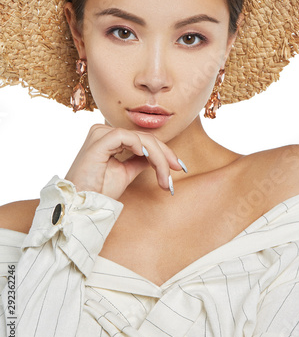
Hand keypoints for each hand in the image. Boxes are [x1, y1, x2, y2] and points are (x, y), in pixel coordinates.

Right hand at [64, 124, 184, 199]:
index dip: (163, 152)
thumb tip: (156, 157)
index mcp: (109, 138)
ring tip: (164, 177)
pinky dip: (141, 146)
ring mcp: (100, 133)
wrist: (81, 204)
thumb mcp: (125, 173)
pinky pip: (126, 137)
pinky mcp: (99, 139)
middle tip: (177, 170)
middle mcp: (104, 132)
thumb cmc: (98, 191)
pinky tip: (148, 158)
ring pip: (140, 138)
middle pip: (144, 138)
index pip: (143, 139)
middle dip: (165, 154)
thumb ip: (139, 162)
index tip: (178, 167)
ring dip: (158, 157)